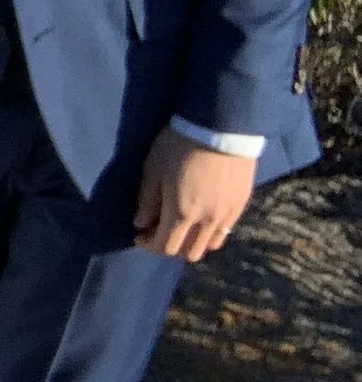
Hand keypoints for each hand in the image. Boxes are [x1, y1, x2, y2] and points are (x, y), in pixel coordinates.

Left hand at [134, 126, 255, 262]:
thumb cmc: (179, 146)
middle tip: (160, 230)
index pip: (165, 246)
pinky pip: (225, 231)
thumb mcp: (153, 169)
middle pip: (189, 253)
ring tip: (182, 226)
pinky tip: (201, 218)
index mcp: (181, 213)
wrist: (222, 127)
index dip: (149, 245)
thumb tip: (141, 224)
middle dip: (171, 247)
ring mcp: (227, 215)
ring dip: (192, 242)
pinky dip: (210, 233)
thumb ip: (147, 200)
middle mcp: (206, 221)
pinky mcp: (241, 205)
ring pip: (210, 245)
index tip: (140, 235)